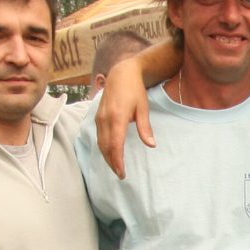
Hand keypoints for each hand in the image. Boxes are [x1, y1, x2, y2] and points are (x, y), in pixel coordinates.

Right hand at [96, 57, 152, 173]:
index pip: (115, 145)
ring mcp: (99, 118)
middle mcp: (105, 119)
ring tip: (115, 167)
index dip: (117, 161)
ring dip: (107, 157)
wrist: (120, 74)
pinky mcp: (98, 117)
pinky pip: (99, 136)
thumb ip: (145, 127)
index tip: (122, 173)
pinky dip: (103, 148)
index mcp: (117, 117)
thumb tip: (151, 145)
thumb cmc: (134, 90)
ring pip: (100, 143)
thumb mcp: (143, 108)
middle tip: (120, 175)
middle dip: (112, 162)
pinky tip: (109, 154)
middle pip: (105, 147)